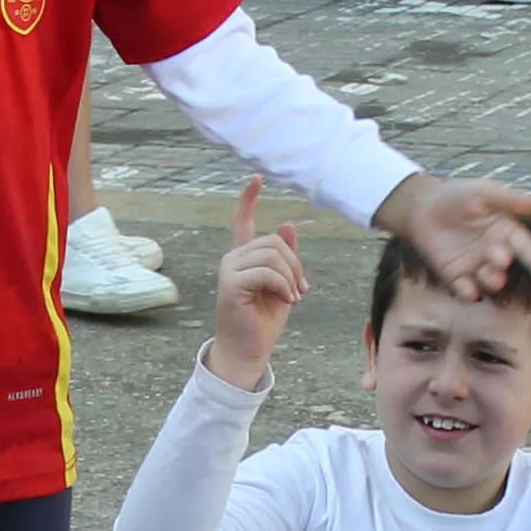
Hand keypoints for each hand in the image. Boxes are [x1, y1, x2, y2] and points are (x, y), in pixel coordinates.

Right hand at [204, 175, 303, 389]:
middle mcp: (233, 259)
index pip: (244, 222)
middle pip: (274, 241)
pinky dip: (283, 286)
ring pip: (272, 255)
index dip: (249, 199)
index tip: (257, 178)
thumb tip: (288, 224)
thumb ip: (286, 258)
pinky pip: (266, 272)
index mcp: (244, 258)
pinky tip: (287, 301)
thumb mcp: (283, 285)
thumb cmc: (263, 322)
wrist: (248, 351)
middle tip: (301, 290)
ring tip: (293, 297)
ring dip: (291, 277)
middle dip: (295, 264)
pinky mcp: (230, 284)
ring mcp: (229, 270)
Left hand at [371, 172, 530, 300]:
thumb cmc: (455, 196)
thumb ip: (509, 199)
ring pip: (489, 280)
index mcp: (505, 231)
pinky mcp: (455, 276)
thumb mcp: (483, 192)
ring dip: (492, 281)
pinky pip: (465, 289)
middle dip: (504, 264)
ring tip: (491, 276)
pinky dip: (468, 292)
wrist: (421, 207)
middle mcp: (493, 251)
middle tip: (500, 259)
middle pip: (506, 265)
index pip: (525, 247)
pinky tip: (469, 290)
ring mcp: (475, 265)